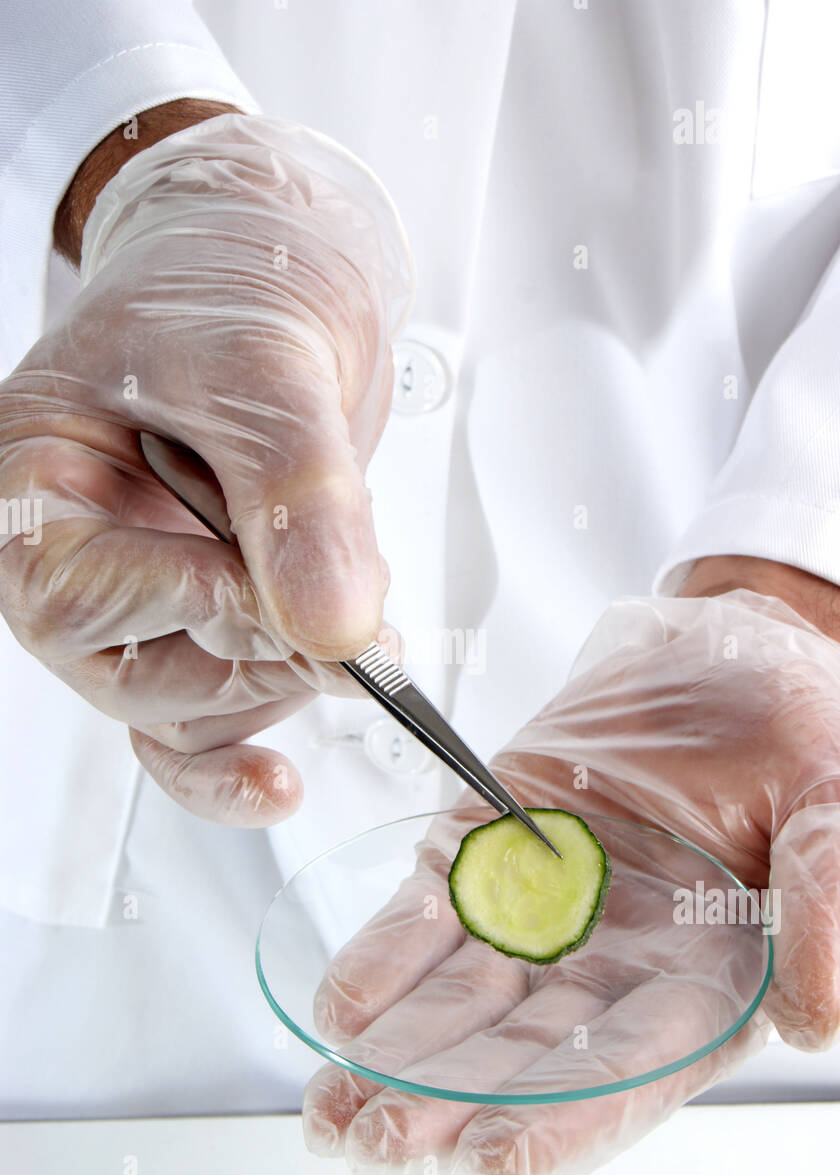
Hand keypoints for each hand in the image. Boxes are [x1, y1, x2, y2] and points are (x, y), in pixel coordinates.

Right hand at [0, 109, 412, 823]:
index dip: (197, 608)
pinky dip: (236, 767)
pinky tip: (278, 789)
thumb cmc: (234, 284)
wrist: (276, 270)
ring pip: (184, 710)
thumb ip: (298, 496)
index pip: (79, 597)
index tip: (300, 600)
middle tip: (355, 633)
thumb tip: (335, 628)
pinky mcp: (200, 623)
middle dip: (256, 662)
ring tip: (351, 607)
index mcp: (33, 480)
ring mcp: (137, 598)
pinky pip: (195, 728)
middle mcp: (71, 553)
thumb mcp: (266, 366)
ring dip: (283, 684)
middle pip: (132, 678)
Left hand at [303, 569, 839, 1174]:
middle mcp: (615, 963)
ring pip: (462, 1003)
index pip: (630, 1068)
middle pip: (526, 1055)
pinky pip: (427, 916)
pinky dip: (382, 960)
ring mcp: (544, 913)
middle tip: (384, 1144)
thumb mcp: (837, 800)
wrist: (720, 650)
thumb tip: (815, 1016)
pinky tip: (342, 1004)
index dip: (564, 1118)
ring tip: (335, 1109)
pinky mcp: (488, 854)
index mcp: (707, 972)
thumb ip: (826, 902)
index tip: (495, 1161)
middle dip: (450, 1103)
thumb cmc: (791, 722)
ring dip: (397, 1056)